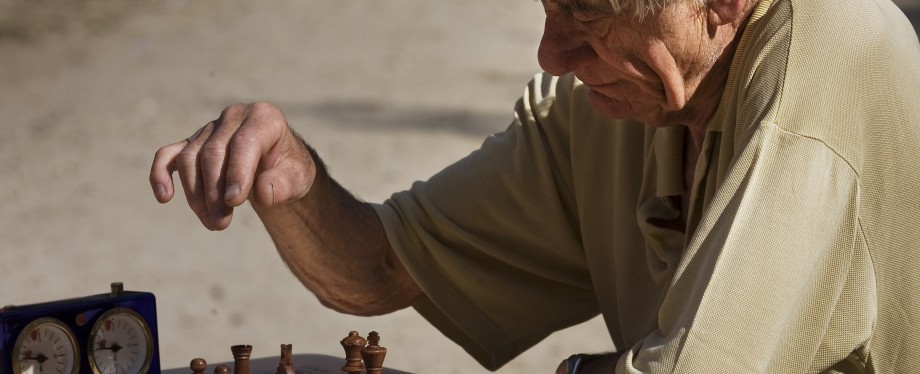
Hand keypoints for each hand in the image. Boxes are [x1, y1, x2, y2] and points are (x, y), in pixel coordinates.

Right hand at [149, 102, 315, 229]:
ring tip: (213, 223)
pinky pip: (168, 156)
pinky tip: (164, 197)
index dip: (237, 172)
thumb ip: (283, 185)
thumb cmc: (288, 171)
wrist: (278, 167)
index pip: (244, 142)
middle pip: (213, 152)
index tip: (235, 201)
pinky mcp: (191, 143)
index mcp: (263, 118)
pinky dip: (160, 174)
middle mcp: (234, 117)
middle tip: (221, 223)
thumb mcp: (298, 179)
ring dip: (196, 195)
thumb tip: (262, 192)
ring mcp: (209, 129)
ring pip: (190, 158)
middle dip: (214, 191)